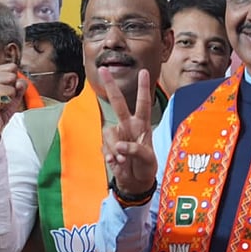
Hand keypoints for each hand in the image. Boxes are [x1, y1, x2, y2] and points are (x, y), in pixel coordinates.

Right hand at [0, 65, 23, 151]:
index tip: (4, 91)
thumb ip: (20, 85)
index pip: (12, 67)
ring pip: (11, 89)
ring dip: (8, 100)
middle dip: (12, 91)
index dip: (14, 81)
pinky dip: (5, 107)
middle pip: (12, 77)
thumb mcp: (12, 95)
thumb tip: (22, 81)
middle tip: (1, 99)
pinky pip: (7, 100)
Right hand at [100, 67, 157, 196]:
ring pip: (109, 132)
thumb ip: (135, 150)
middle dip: (111, 86)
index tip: (144, 72)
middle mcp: (128, 126)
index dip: (143, 88)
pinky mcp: (108, 145)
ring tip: (123, 160)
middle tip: (103, 69)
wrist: (136, 182)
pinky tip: (116, 163)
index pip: (143, 104)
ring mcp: (117, 135)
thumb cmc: (146, 166)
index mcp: (142, 125)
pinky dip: (110, 155)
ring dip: (114, 147)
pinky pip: (105, 146)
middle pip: (118, 103)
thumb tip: (119, 146)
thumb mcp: (148, 159)